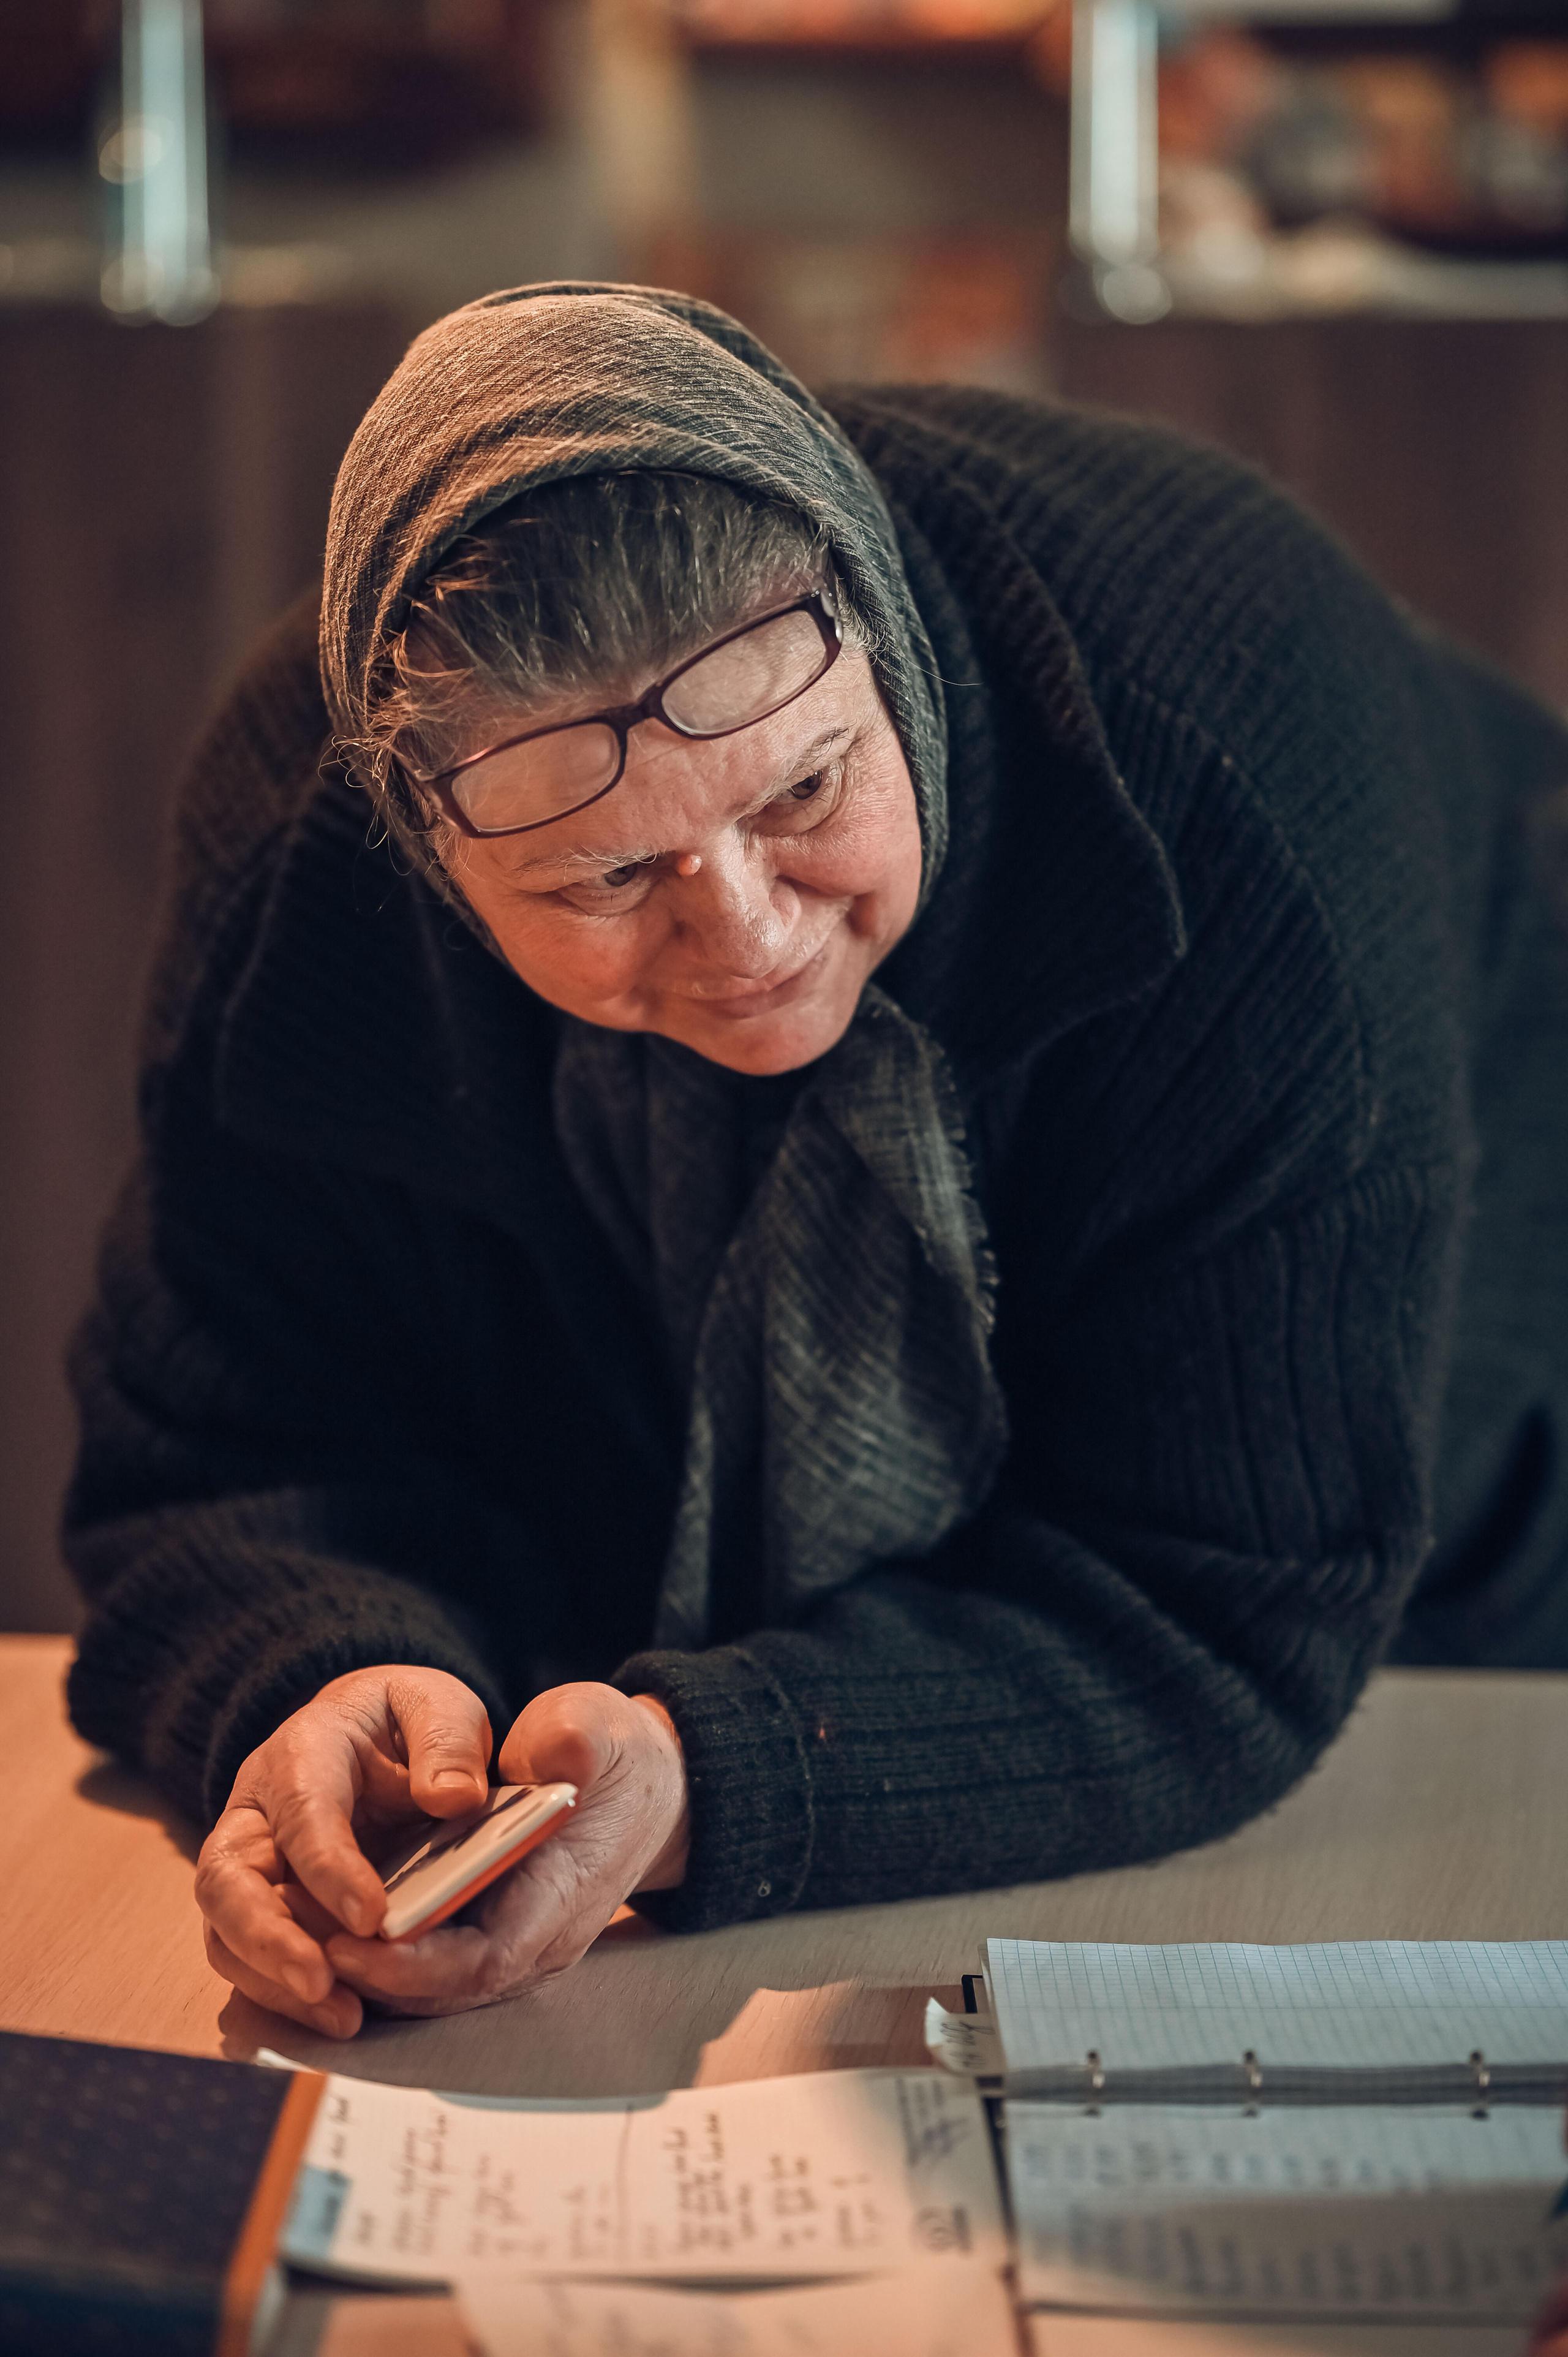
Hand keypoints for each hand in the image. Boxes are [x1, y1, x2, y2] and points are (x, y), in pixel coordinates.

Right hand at [196, 1664, 495, 2039]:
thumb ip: (449, 1741)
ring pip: (227, 1929)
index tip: (371, 1918)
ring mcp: (250, 1863)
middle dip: (266, 1939)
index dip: (328, 1867)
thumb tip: (456, 1798)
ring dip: (273, 1980)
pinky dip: (283, 1993)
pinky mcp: (260, 1907)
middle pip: (228, 1880)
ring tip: (341, 2017)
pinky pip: (250, 1957)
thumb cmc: (403, 1720)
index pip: (301, 1812)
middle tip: (321, 1983)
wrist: (368, 1734)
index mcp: (302, 1752)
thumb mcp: (438, 1706)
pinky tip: (336, 2016)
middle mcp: (257, 1812)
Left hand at [318, 1682, 688, 2021]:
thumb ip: (571, 1741)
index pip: (486, 1957)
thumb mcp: (596, 1726)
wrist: (652, 1788)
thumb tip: (549, 1755)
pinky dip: (387, 1967)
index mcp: (564, 1891)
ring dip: (374, 1981)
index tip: (355, 1944)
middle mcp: (542, 1937)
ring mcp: (523, 1945)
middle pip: (451, 1989)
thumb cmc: (613, 1757)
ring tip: (305, 1953)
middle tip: (307, 1955)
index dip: (417, 1964)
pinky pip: (437, 1972)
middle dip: (378, 1980)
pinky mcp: (500, 1936)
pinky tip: (335, 1941)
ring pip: (439, 1990)